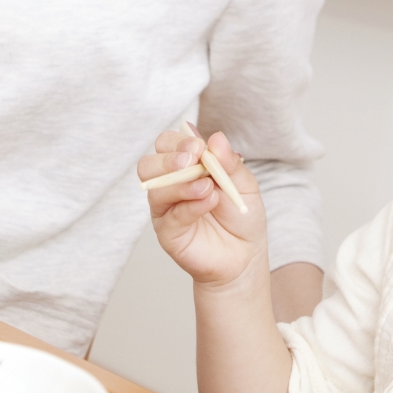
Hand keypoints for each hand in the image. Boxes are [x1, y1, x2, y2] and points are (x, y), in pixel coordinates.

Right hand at [141, 128, 265, 288]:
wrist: (244, 254)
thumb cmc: (240, 215)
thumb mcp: (244, 184)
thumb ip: (229, 162)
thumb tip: (216, 137)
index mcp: (185, 166)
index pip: (167, 144)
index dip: (179, 141)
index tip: (200, 147)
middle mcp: (169, 185)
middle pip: (148, 163)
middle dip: (169, 158)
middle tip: (193, 160)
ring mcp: (165, 209)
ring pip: (155, 188)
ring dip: (181, 182)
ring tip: (207, 186)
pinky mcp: (167, 232)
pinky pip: (170, 215)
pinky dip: (191, 205)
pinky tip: (209, 202)